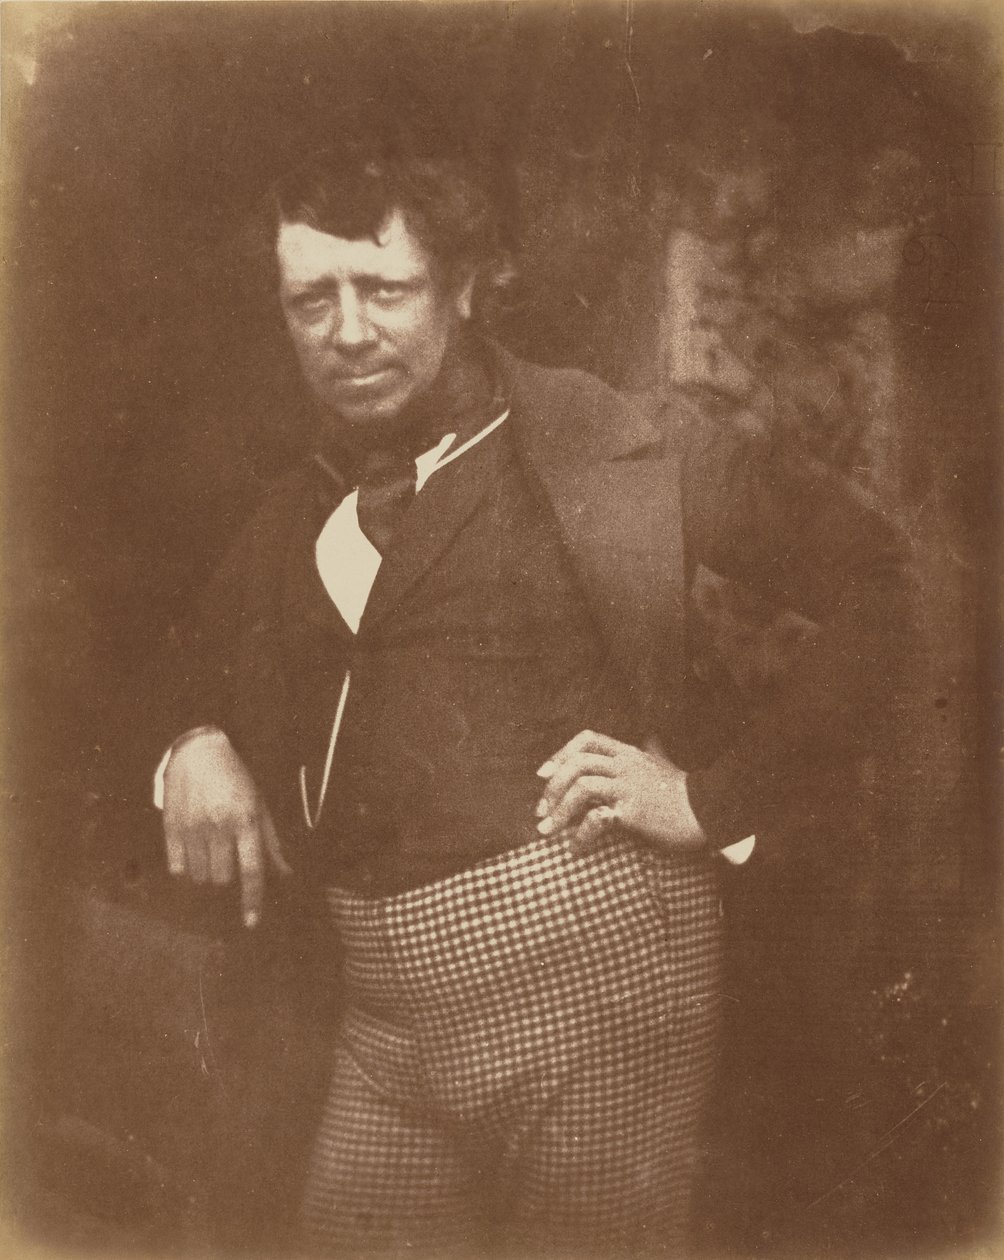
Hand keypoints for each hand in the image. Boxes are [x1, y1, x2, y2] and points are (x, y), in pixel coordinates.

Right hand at [162, 729, 290, 927]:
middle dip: (226, 876)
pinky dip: (185, 867)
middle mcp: (219, 826)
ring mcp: (192, 827)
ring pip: (199, 876)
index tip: (251, 923)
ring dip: (206, 873)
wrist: (198, 750)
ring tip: (209, 850)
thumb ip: (271, 842)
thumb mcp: (260, 805)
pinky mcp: (171, 826)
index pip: (252, 870)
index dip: (252, 900)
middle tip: (226, 857)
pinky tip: (190, 850)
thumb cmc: (236, 779)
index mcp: (246, 820)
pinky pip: (176, 866)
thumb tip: (285, 874)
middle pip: (222, 878)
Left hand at [535, 730, 705, 856]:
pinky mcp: (633, 812)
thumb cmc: (684, 794)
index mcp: (629, 753)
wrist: (710, 813)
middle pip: (577, 763)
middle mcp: (626, 765)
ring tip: (548, 831)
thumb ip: (652, 752)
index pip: (587, 739)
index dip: (560, 754)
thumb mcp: (664, 765)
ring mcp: (629, 787)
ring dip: (559, 810)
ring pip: (582, 786)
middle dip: (552, 788)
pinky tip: (575, 847)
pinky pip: (596, 818)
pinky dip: (579, 834)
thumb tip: (652, 738)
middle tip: (541, 812)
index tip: (543, 774)